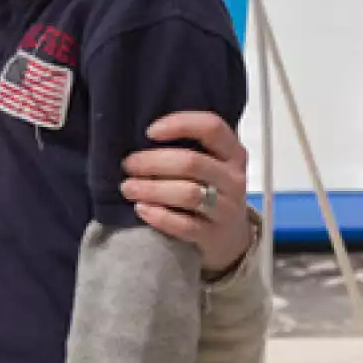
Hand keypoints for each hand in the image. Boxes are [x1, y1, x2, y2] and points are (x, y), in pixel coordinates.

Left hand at [120, 114, 251, 276]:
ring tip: (128, 188)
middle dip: (153, 162)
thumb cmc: (211, 192)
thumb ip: (188, 149)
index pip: (211, 127)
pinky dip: (159, 216)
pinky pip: (185, 225)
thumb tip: (140, 141)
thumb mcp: (211, 165)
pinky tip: (141, 209)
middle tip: (128, 165)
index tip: (150, 132)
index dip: (180, 124)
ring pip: (188, 194)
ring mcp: (227, 209)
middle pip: (192, 162)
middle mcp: (234, 179)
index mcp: (233, 154)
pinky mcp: (214, 236)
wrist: (231, 238)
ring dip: (152, 189)